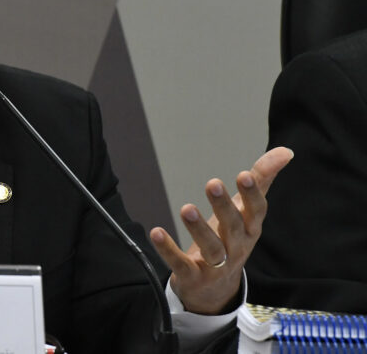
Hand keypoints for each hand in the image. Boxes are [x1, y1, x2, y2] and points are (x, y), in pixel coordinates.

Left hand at [149, 146, 292, 313]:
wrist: (217, 290)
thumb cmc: (232, 240)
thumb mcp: (246, 212)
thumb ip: (263, 180)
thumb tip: (285, 151)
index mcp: (250, 229)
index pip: (256, 212)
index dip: (252, 195)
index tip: (244, 174)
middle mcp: (237, 247)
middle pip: (233, 227)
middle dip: (224, 206)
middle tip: (212, 183)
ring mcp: (216, 265)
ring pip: (212, 248)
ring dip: (199, 229)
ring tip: (186, 208)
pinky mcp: (193, 277)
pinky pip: (182, 264)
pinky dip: (169, 250)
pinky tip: (156, 232)